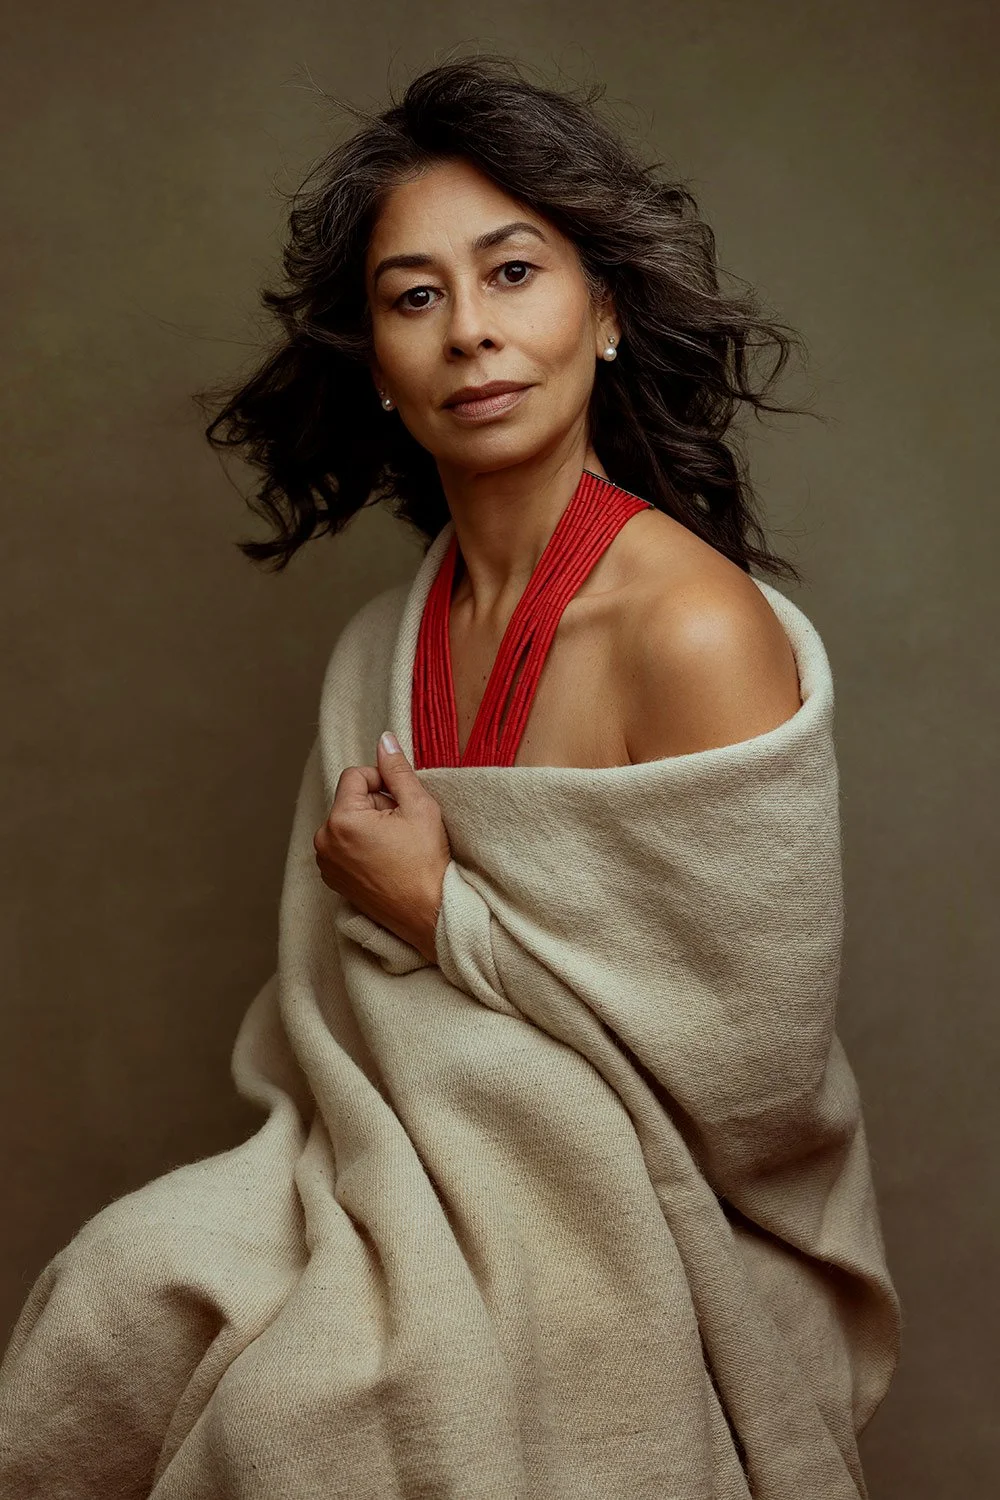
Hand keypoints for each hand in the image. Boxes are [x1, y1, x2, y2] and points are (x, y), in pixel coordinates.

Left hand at [313, 732, 450, 963]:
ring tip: (396, 846)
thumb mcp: (419, 806)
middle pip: (350, 800)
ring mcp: (326, 864)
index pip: (355, 775)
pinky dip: (362, 846)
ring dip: (370, 826)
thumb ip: (397, 769)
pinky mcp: (334, 880)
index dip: (383, 782)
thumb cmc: (426, 862)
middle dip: (377, 806)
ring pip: (348, 823)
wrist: (430, 912)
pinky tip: (386, 861)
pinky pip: (344, 846)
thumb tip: (384, 739)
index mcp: (340, 820)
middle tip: (403, 828)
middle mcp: (324, 842)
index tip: (402, 802)